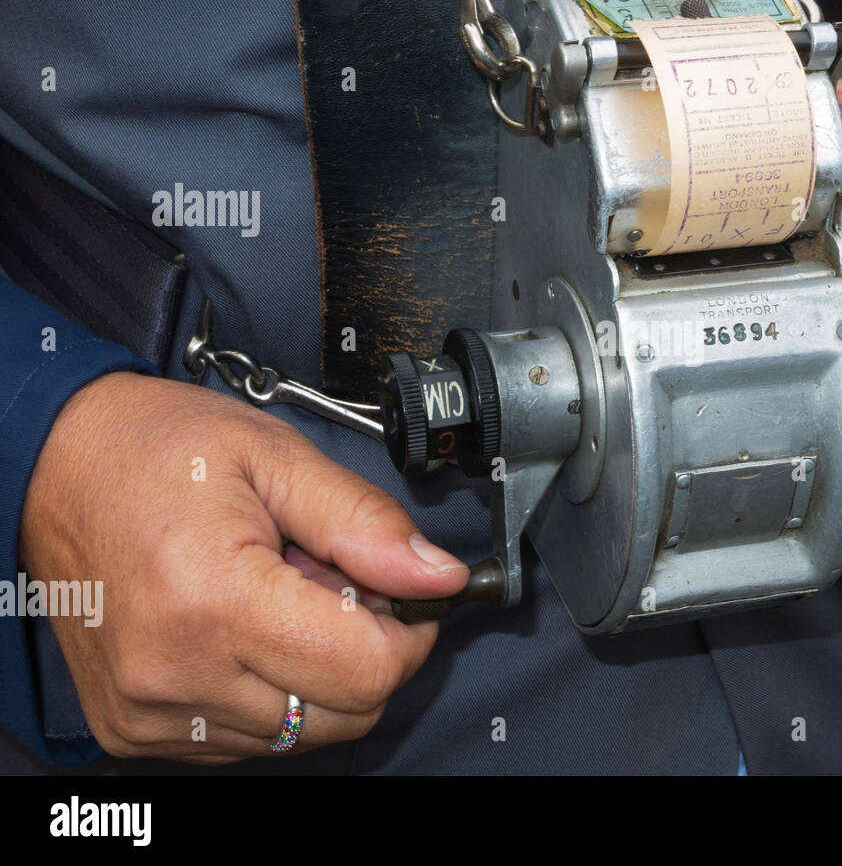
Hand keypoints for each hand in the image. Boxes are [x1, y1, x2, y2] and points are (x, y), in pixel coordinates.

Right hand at [19, 372, 468, 762]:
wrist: (53, 465)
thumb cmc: (159, 450)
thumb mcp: (277, 457)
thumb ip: (365, 523)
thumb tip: (439, 577)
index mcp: (215, 601)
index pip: (366, 672)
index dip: (407, 631)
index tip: (399, 590)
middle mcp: (177, 673)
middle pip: (344, 715)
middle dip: (365, 650)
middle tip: (330, 582)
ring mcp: (151, 711)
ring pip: (301, 734)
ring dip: (315, 672)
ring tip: (279, 597)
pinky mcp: (135, 729)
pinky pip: (247, 739)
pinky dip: (270, 690)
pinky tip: (245, 628)